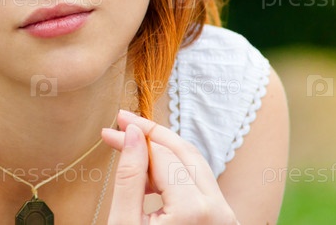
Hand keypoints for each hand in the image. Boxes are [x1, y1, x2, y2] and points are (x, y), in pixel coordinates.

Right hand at [101, 109, 238, 224]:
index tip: (109, 131)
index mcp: (194, 210)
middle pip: (184, 152)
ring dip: (164, 151)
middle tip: (123, 121)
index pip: (161, 155)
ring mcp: (226, 217)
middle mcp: (218, 210)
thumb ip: (129, 177)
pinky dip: (176, 172)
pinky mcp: (224, 221)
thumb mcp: (124, 222)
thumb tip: (132, 134)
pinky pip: (201, 184)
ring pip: (195, 165)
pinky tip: (150, 176)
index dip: (132, 138)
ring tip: (133, 146)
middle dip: (152, 135)